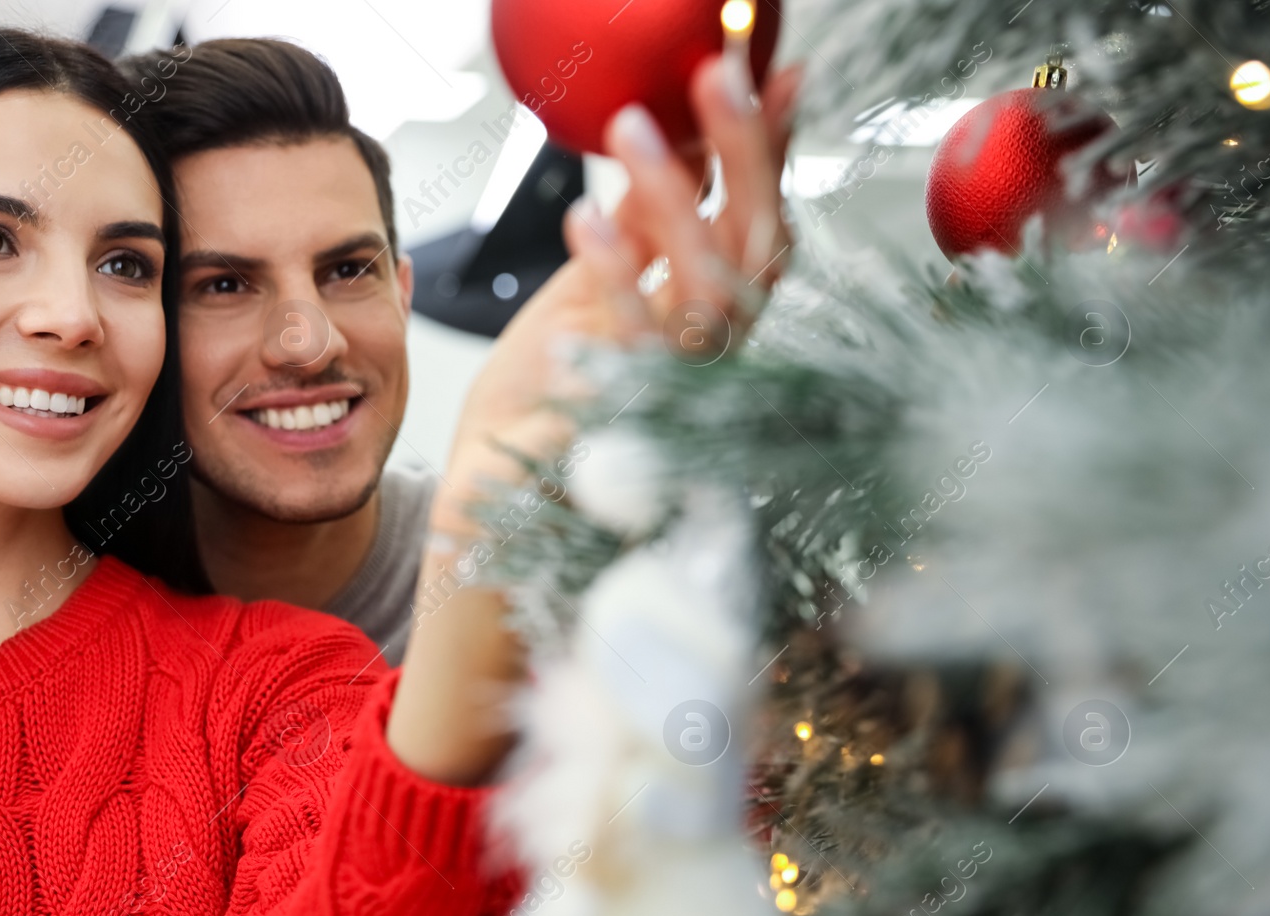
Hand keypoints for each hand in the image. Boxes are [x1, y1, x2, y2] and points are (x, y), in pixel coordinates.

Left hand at [431, 53, 801, 538]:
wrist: (495, 489)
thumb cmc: (540, 400)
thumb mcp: (584, 293)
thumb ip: (632, 231)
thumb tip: (666, 152)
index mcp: (709, 319)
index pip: (757, 222)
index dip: (769, 152)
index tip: (774, 72)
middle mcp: (714, 355)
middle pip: (757, 245)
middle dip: (743, 153)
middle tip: (716, 74)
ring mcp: (680, 389)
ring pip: (710, 286)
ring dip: (673, 200)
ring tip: (631, 130)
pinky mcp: (632, 418)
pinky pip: (637, 342)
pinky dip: (616, 277)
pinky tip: (586, 221)